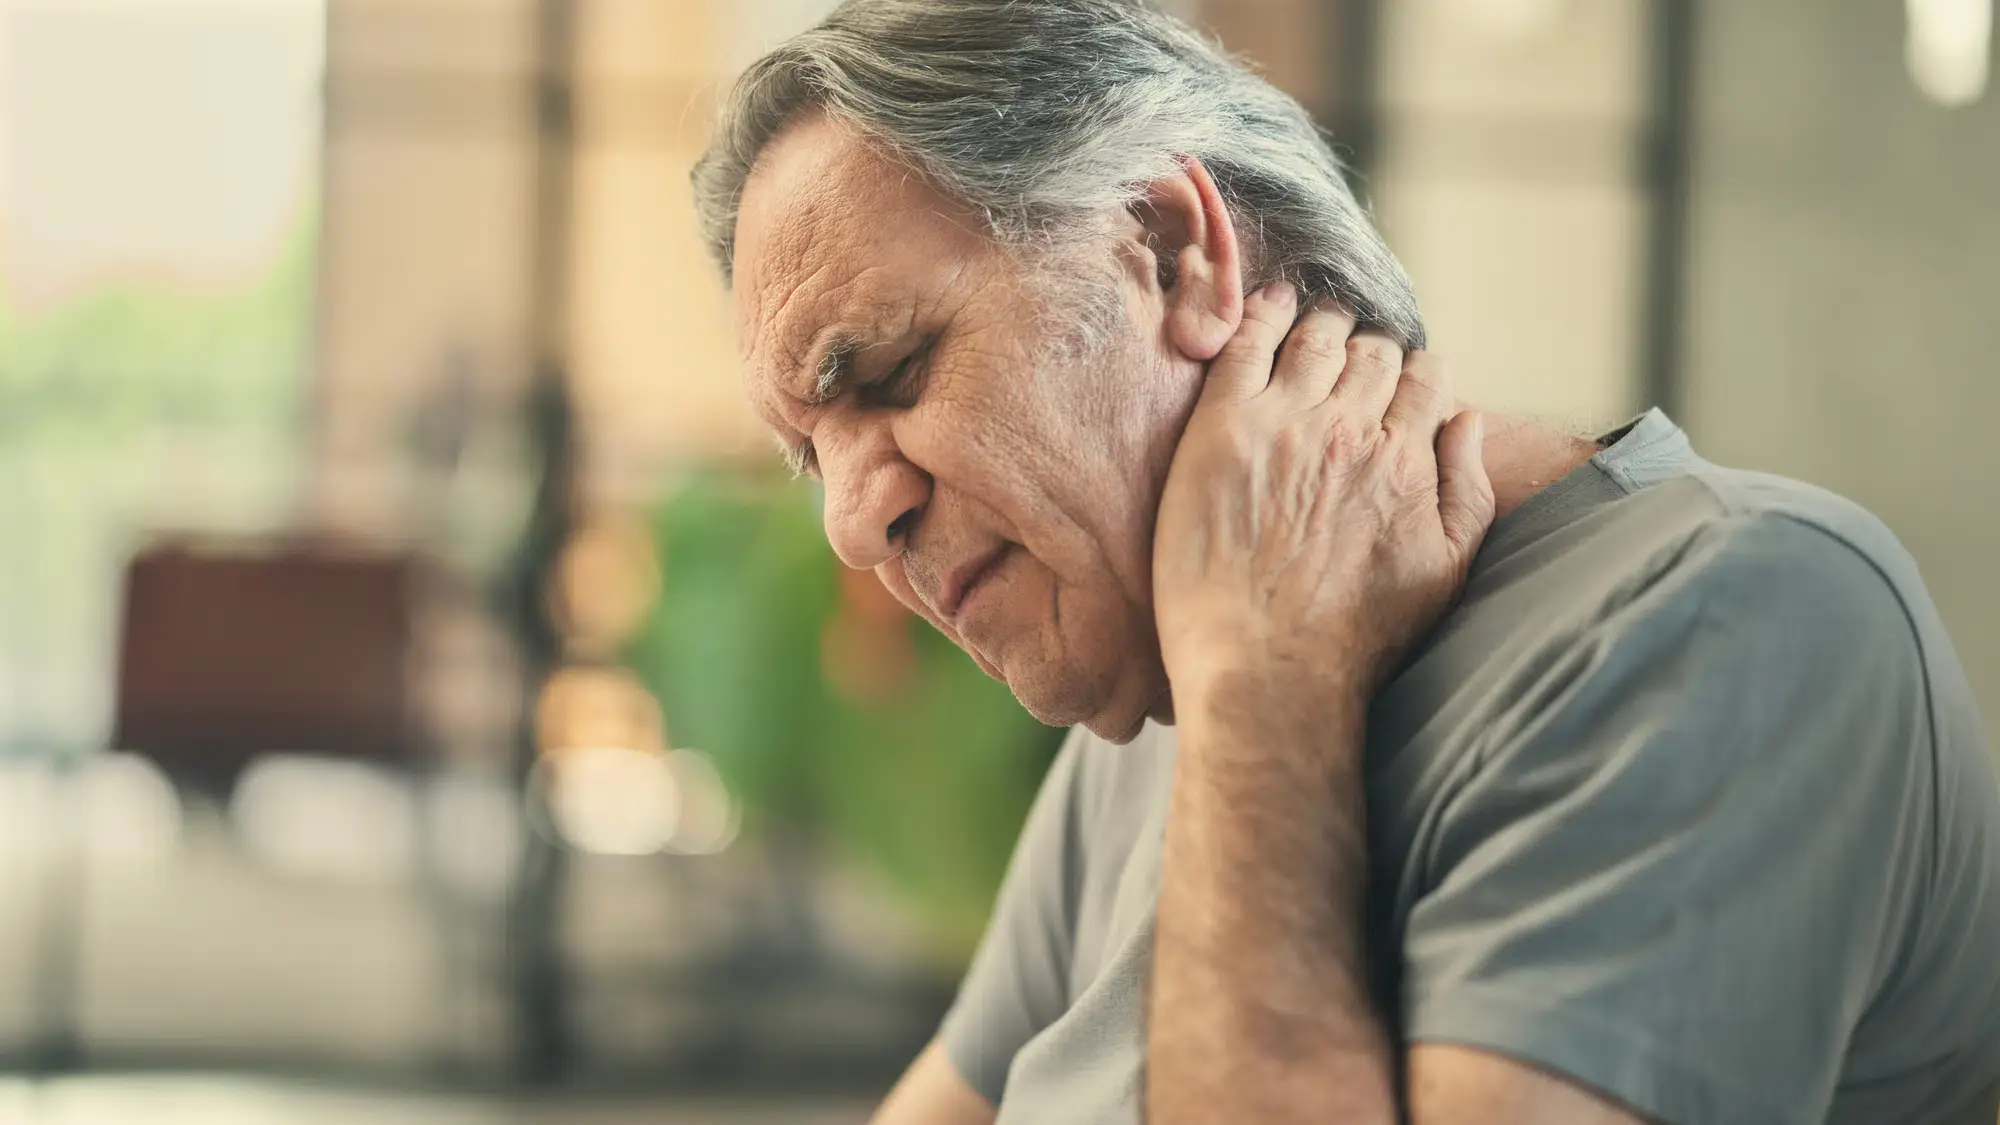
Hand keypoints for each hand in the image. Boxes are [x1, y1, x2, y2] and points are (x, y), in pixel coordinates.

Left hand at [1151, 282, 1494, 714]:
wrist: (1266, 671)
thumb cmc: (1357, 638)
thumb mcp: (1446, 569)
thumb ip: (1467, 487)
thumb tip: (1468, 419)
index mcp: (1408, 459)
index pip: (1427, 377)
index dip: (1417, 373)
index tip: (1400, 382)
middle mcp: (1351, 429)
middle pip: (1371, 351)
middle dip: (1369, 348)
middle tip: (1351, 356)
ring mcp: (1283, 422)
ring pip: (1315, 338)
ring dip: (1321, 326)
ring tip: (1313, 330)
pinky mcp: (1222, 428)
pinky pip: (1247, 344)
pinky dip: (1262, 315)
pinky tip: (1267, 307)